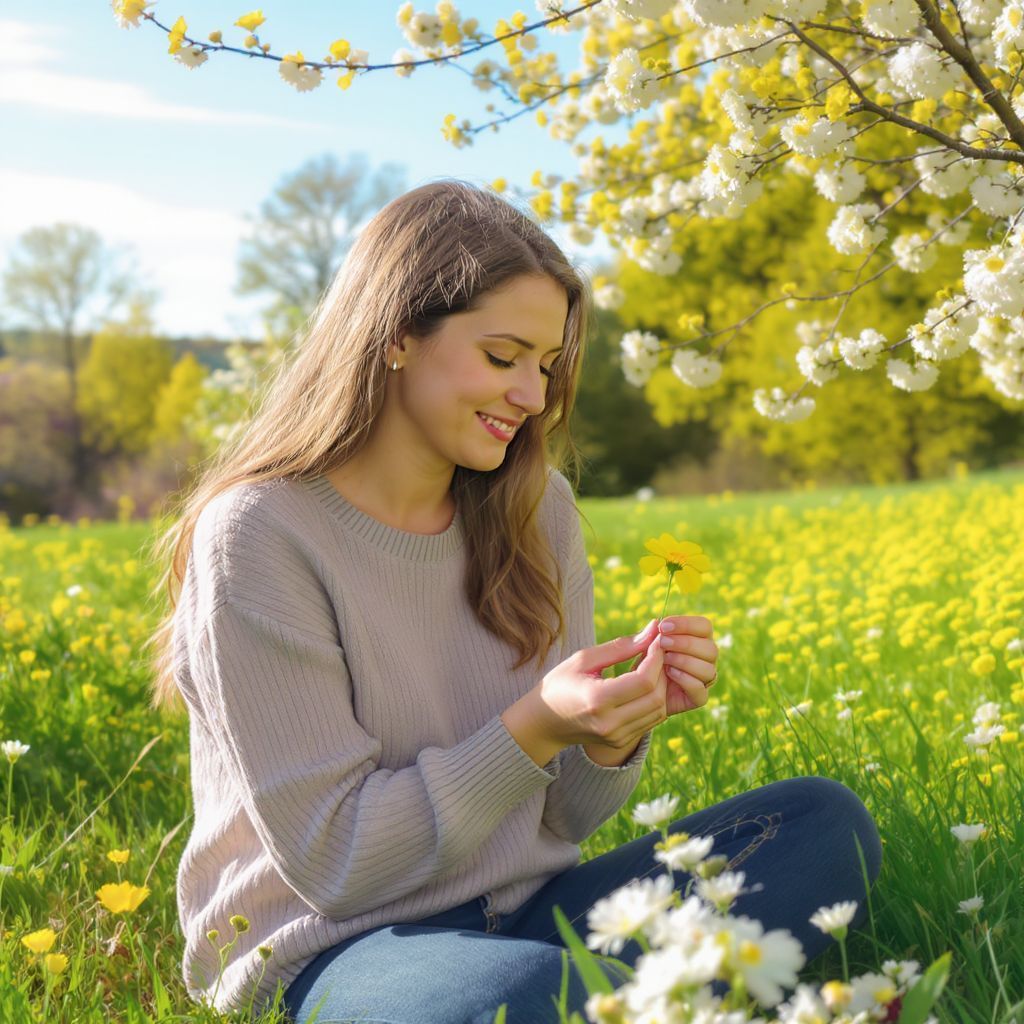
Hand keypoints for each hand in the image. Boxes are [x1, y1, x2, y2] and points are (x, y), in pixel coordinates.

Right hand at [534, 618, 666, 751]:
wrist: (543, 722)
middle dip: (662, 671)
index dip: (656, 658)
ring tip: (652, 667)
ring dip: (662, 686)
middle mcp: (610, 723)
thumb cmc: (560, 684)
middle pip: (656, 696)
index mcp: (597, 700)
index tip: (656, 640)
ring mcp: (617, 736)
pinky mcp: (621, 741)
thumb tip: (652, 631)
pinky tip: (646, 684)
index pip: (643, 680)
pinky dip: (655, 700)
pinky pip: (651, 720)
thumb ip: (620, 647)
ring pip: (658, 710)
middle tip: (656, 651)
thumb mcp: (584, 659)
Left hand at [631, 615, 717, 716]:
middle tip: (663, 643)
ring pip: (709, 670)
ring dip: (686, 661)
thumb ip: (647, 637)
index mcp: (695, 640)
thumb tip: (656, 623)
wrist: (631, 697)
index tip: (663, 627)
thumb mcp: (637, 649)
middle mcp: (702, 660)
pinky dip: (687, 680)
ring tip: (664, 660)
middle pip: (712, 649)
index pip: (705, 627)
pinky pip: (701, 692)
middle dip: (686, 643)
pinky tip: (669, 674)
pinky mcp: (695, 699)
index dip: (687, 624)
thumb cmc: (636, 667)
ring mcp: (700, 681)